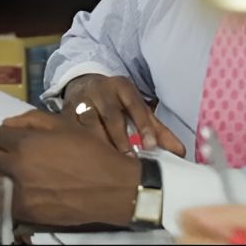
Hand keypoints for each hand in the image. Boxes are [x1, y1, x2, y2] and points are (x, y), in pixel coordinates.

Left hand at [0, 111, 140, 226]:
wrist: (113, 187)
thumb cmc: (90, 152)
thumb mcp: (64, 125)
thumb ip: (31, 119)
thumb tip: (7, 123)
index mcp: (25, 143)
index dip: (5, 136)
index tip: (14, 140)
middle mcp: (17, 167)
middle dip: (0, 154)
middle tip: (14, 156)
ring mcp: (20, 192)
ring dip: (0, 174)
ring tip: (16, 174)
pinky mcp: (27, 212)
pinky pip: (3, 202)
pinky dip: (7, 196)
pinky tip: (21, 191)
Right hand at [64, 74, 185, 155]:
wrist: (84, 83)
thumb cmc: (116, 102)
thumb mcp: (137, 109)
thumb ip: (157, 129)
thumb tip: (179, 152)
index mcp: (123, 87)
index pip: (135, 105)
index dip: (143, 126)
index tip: (150, 146)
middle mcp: (101, 90)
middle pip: (111, 115)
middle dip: (120, 138)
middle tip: (129, 159)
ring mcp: (81, 98)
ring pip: (89, 122)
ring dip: (99, 143)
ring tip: (108, 163)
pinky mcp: (66, 110)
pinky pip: (71, 128)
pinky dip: (79, 143)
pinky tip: (86, 157)